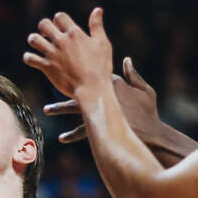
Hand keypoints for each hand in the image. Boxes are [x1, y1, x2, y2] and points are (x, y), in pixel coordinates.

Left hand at [24, 8, 113, 97]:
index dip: (59, 20)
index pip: (60, 17)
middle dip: (44, 27)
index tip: (61, 27)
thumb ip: (97, 26)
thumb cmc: (100, 67)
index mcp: (74, 33)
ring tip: (39, 45)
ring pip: (33, 39)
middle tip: (47, 35)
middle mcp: (61, 41)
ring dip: (35, 40)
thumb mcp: (102, 43)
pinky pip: (30, 58)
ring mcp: (52, 54)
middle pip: (43, 24)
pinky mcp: (47, 67)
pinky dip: (29, 57)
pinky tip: (33, 59)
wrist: (92, 89)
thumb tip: (97, 9)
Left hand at [44, 57, 163, 144]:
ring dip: (59, 108)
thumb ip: (133, 75)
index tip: (72, 65)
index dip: (83, 68)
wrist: (151, 134)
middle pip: (78, 87)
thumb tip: (127, 60)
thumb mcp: (145, 90)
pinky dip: (71, 134)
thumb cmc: (148, 112)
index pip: (94, 71)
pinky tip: (62, 138)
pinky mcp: (98, 127)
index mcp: (113, 83)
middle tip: (53, 80)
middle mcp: (101, 95)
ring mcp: (98, 111)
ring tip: (47, 109)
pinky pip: (80, 131)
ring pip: (73, 108)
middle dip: (63, 85)